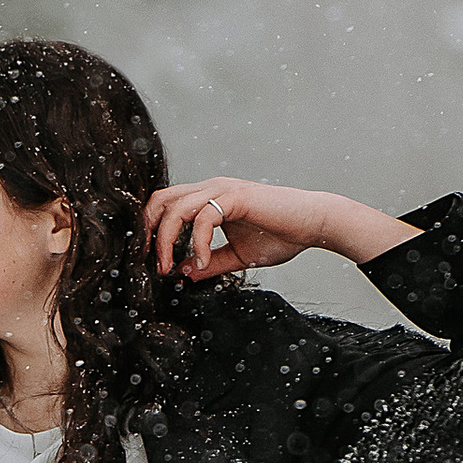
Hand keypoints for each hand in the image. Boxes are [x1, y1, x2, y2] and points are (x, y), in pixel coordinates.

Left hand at [144, 179, 420, 282]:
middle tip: (154, 265)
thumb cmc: (282, 235)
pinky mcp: (236, 197)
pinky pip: (203, 218)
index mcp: (208, 198)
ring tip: (169, 267)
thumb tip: (184, 274)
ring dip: (165, 240)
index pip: (165, 205)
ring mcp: (222, 189)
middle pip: (161, 200)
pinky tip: (202, 262)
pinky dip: (196, 243)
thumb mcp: (238, 255)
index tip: (154, 262)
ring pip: (176, 208)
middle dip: (148, 232)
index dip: (151, 230)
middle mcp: (211, 188)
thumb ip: (212, 262)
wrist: (314, 225)